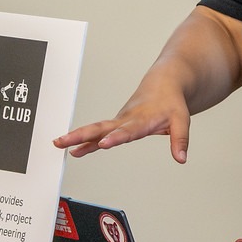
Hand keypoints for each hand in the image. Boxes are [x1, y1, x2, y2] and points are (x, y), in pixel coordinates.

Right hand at [53, 76, 193, 161]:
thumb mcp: (182, 119)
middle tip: (65, 142)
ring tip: (60, 145)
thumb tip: (181, 158)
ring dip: (78, 137)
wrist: (164, 82)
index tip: (103, 144)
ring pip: (95, 129)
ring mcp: (119, 121)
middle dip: (82, 135)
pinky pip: (98, 132)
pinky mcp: (117, 123)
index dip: (115, 137)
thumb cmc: (171, 101)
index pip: (127, 131)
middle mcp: (127, 120)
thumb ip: (180, 139)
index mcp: (142, 119)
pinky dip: (86, 141)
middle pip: (101, 128)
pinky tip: (75, 151)